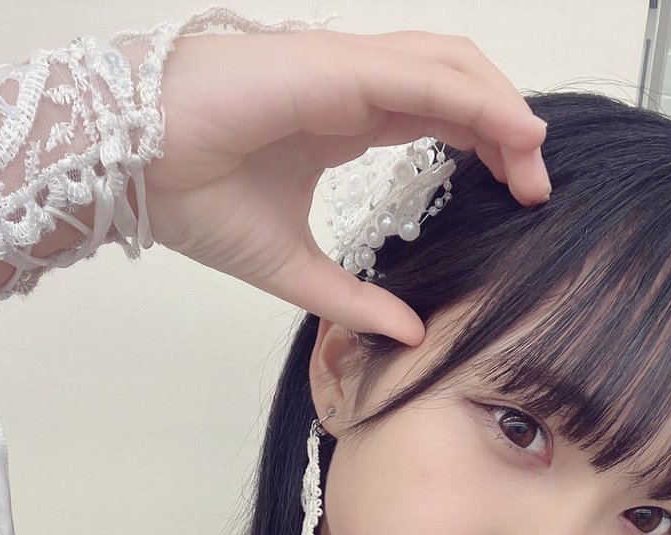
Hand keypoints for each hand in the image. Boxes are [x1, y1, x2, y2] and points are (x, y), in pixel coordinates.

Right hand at [144, 28, 549, 345]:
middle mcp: (353, 86)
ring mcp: (345, 68)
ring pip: (451, 67)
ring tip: (534, 161)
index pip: (437, 115)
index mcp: (344, 120)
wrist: (134, 169)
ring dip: (502, 110)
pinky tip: (512, 131)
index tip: (517, 196)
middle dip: (506, 130)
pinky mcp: (335, 66)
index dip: (485, 146)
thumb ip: (356, 300)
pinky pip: (425, 76)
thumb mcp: (296, 271)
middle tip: (535, 188)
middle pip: (456, 86)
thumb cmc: (196, 202)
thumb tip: (412, 333)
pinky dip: (477, 98)